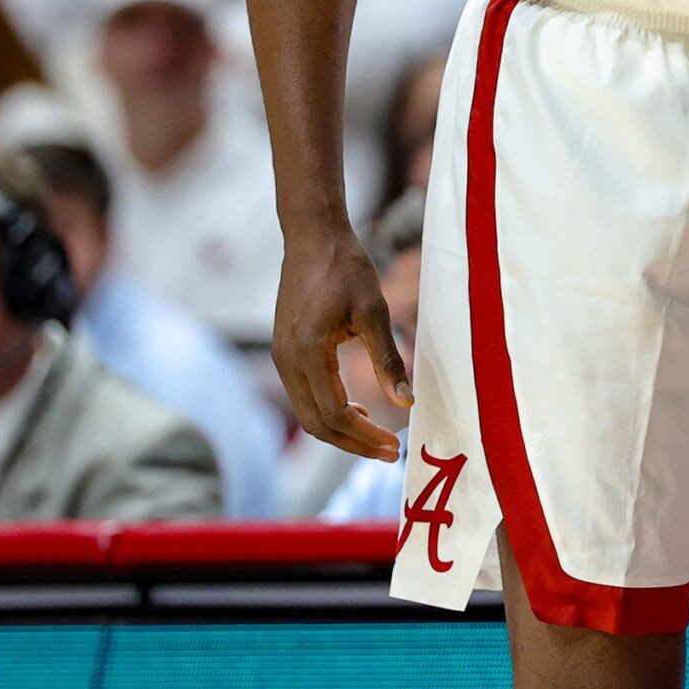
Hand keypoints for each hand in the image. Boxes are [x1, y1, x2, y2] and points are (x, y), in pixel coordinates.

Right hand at [273, 228, 412, 461]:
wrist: (312, 237)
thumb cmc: (346, 267)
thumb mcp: (374, 311)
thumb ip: (388, 359)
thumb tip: (406, 403)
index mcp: (308, 353)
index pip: (334, 414)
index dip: (364, 438)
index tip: (393, 448)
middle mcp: (287, 361)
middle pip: (316, 424)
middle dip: (352, 443)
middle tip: (388, 451)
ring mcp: (281, 358)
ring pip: (307, 413)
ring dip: (340, 429)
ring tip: (376, 433)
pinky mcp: (284, 351)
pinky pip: (303, 395)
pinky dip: (328, 410)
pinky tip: (357, 407)